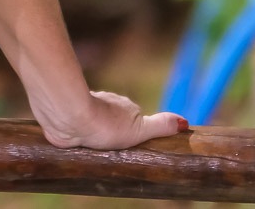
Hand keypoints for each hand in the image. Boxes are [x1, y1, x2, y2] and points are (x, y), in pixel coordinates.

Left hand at [37, 90, 187, 149]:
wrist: (69, 118)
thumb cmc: (105, 124)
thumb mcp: (139, 129)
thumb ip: (160, 126)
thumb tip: (184, 122)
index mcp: (126, 106)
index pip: (135, 118)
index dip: (135, 131)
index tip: (135, 142)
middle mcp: (107, 105)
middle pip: (115, 120)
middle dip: (115, 133)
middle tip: (117, 150)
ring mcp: (87, 111)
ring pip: (95, 123)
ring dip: (96, 133)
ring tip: (98, 150)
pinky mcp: (71, 118)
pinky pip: (77, 127)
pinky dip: (79, 134)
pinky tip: (79, 144)